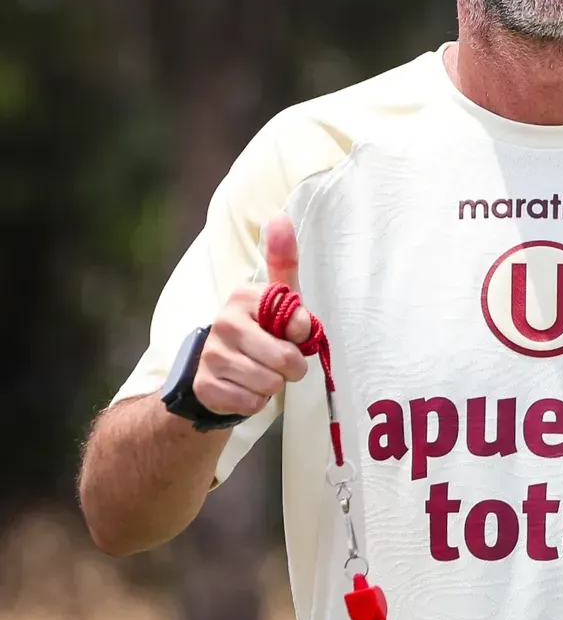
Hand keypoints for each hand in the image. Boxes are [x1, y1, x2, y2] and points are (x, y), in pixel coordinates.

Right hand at [193, 213, 309, 416]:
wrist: (214, 374)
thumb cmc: (258, 332)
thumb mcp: (276, 299)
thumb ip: (285, 265)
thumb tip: (279, 217)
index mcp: (243, 297)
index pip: (295, 322)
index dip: (300, 335)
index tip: (292, 333)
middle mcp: (224, 322)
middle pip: (285, 360)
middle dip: (291, 368)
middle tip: (280, 362)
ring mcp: (212, 355)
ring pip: (268, 384)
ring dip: (271, 386)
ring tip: (260, 374)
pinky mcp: (205, 386)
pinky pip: (251, 403)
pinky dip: (254, 402)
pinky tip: (243, 389)